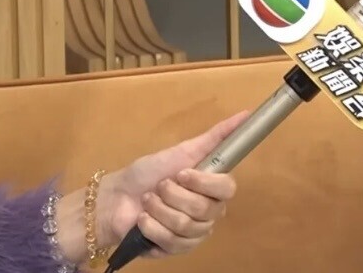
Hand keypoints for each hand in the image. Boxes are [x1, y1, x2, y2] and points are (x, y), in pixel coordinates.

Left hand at [55, 111, 248, 263]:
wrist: (115, 197)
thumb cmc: (148, 173)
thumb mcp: (183, 150)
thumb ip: (216, 136)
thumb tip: (246, 113)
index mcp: (214, 188)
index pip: (227, 188)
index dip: (204, 183)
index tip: (182, 174)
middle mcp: (209, 212)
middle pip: (204, 209)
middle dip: (174, 196)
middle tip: (158, 187)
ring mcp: (194, 233)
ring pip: (187, 226)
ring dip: (160, 210)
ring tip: (147, 202)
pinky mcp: (177, 250)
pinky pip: (172, 242)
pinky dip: (152, 228)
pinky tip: (143, 221)